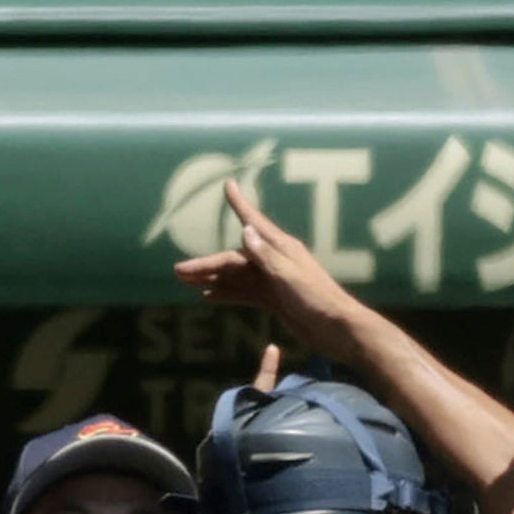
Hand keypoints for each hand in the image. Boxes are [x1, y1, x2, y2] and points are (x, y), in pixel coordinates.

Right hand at [175, 174, 363, 333]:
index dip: (239, 204)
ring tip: (184, 282)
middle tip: (177, 271)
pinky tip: (208, 297)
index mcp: (280, 248)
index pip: (253, 222)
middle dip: (206, 264)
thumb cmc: (317, 299)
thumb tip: (245, 230)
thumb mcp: (289, 276)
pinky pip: (244, 293)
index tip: (228, 184)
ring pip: (236, 276)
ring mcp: (273, 280)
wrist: (336, 328)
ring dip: (211, 279)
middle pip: (234, 258)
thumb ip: (266, 255)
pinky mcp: (274, 299)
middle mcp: (274, 260)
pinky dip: (226, 293)